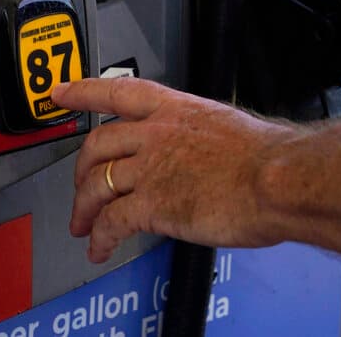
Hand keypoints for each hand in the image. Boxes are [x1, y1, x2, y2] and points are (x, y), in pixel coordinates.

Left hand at [56, 77, 294, 263]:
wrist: (279, 179)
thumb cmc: (267, 158)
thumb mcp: (226, 127)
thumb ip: (199, 137)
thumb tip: (198, 152)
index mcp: (174, 109)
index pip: (116, 91)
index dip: (83, 92)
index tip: (62, 93)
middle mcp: (155, 134)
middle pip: (97, 145)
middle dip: (80, 169)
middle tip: (78, 185)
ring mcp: (150, 168)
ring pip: (97, 184)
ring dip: (84, 208)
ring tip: (83, 225)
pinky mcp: (151, 204)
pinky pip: (111, 221)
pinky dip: (101, 237)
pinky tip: (101, 248)